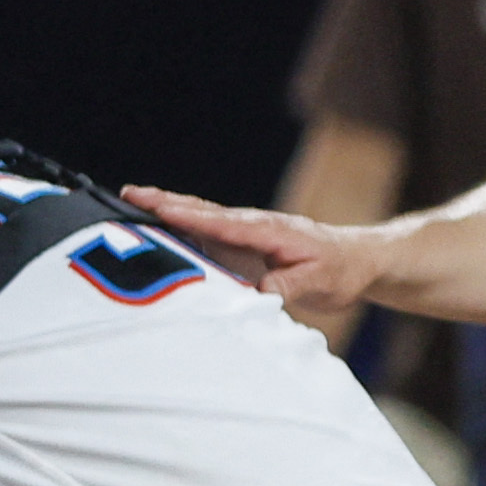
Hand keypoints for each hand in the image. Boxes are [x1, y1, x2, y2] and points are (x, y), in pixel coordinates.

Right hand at [123, 187, 375, 334]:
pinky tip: (162, 222)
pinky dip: (182, 220)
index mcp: (268, 231)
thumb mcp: (321, 283)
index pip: (222, 222)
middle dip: (165, 201)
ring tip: (133, 199)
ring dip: (168, 207)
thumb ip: (287, 285)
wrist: (357, 259)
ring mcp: (246, 230)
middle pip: (203, 210)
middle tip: (128, 193)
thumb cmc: (341, 270)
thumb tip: (254, 292)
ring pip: (202, 215)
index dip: (189, 216)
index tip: (158, 208)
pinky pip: (208, 227)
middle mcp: (252, 225)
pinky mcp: (244, 240)